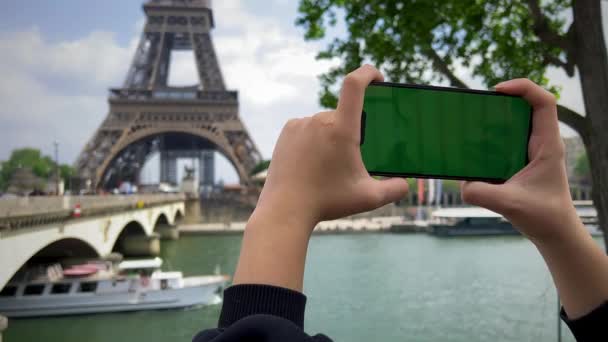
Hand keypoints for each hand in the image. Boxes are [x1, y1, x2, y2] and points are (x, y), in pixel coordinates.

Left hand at [255, 64, 407, 229]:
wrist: (285, 209)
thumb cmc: (327, 202)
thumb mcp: (367, 198)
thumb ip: (393, 190)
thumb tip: (406, 185)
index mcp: (342, 128)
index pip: (355, 84)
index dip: (368, 72)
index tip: (378, 78)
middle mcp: (320, 120)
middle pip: (343, 116)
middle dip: (350, 133)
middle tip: (346, 162)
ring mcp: (301, 124)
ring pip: (325, 124)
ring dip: (331, 138)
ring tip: (326, 168)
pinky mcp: (287, 131)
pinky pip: (307, 128)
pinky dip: (313, 140)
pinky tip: (310, 162)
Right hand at [461, 79, 576, 242]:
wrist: (555, 233)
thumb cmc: (543, 217)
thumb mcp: (511, 205)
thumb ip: (483, 194)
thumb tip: (461, 184)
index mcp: (547, 145)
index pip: (544, 102)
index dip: (523, 87)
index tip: (497, 90)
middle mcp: (541, 144)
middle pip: (526, 107)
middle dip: (502, 102)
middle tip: (478, 107)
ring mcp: (531, 153)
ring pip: (514, 125)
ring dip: (493, 122)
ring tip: (471, 127)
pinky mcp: (520, 163)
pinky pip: (505, 143)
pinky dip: (489, 142)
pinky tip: (472, 152)